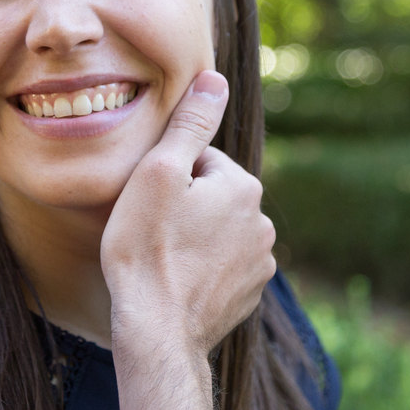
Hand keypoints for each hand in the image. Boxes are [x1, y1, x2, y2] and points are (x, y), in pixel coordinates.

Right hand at [100, 70, 276, 409]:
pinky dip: (200, 270)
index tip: (147, 204)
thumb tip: (214, 78)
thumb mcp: (158, 172)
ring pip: (216, 232)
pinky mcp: (248, 297)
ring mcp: (259, 265)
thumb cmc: (146, 249)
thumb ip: (190, 123)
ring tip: (161, 259)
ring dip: (192, 238)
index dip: (165, 178)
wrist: (155, 331)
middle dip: (183, 207)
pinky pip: (220, 267)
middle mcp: (262, 224)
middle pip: (210, 196)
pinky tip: (175, 282)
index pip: (198, 162)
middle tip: (150, 232)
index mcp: (244, 187)